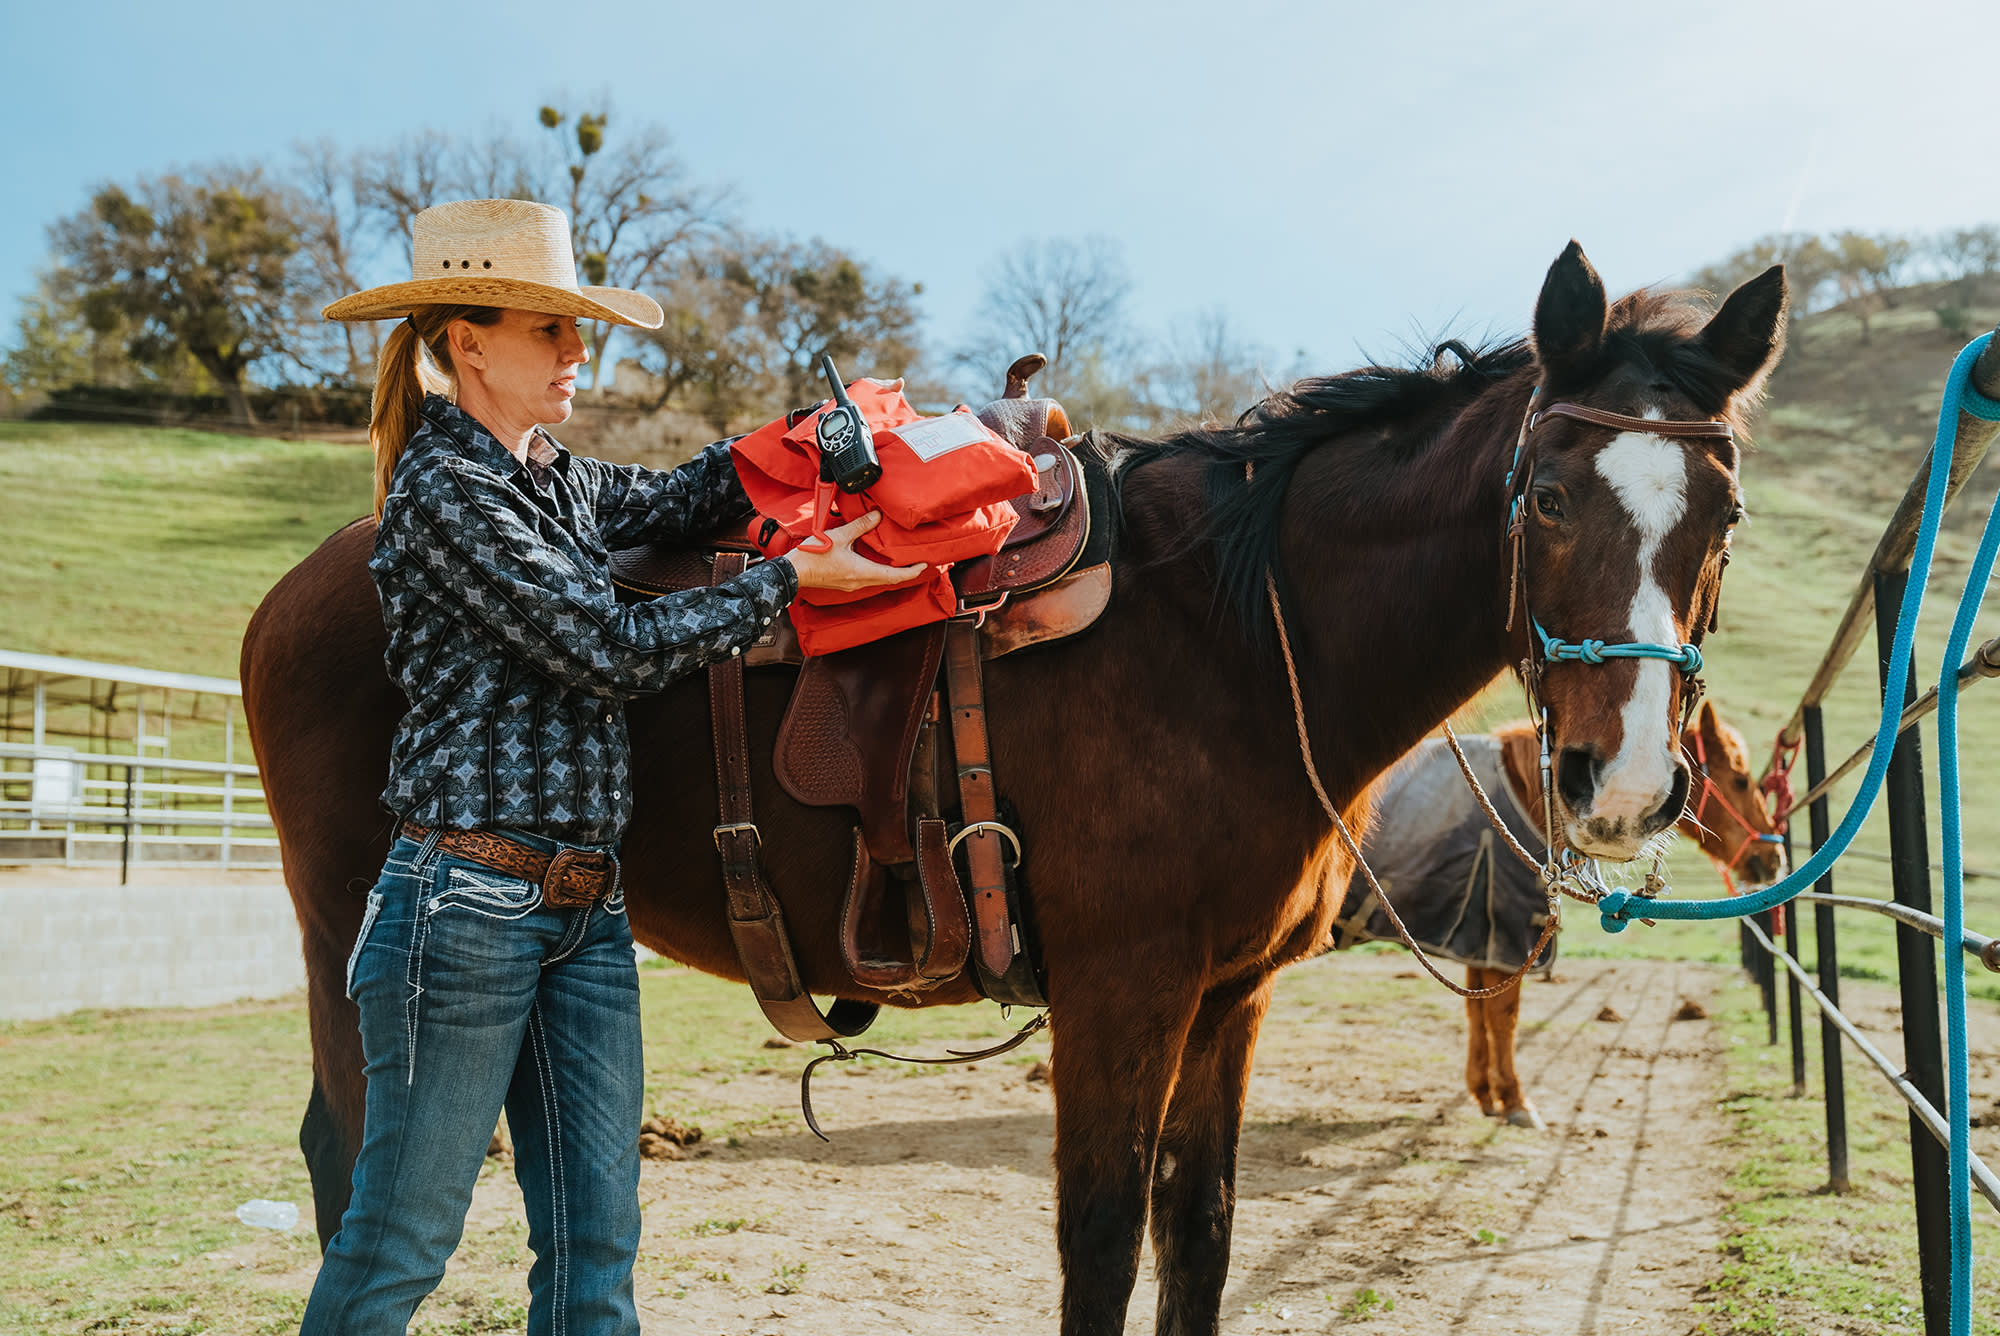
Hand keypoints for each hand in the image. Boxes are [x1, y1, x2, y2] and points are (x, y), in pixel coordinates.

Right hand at [783, 511, 926, 592]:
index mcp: (862, 572)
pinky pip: (867, 578)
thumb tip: (877, 515)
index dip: (911, 572)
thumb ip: (861, 525)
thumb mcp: (840, 535)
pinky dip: (877, 571)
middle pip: (889, 579)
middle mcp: (859, 582)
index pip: (894, 576)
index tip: (923, 566)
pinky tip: (875, 562)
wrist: (795, 571)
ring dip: (890, 572)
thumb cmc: (814, 556)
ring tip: (900, 562)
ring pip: (878, 580)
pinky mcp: (845, 583)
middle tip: (916, 564)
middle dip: (904, 572)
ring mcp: (852, 584)